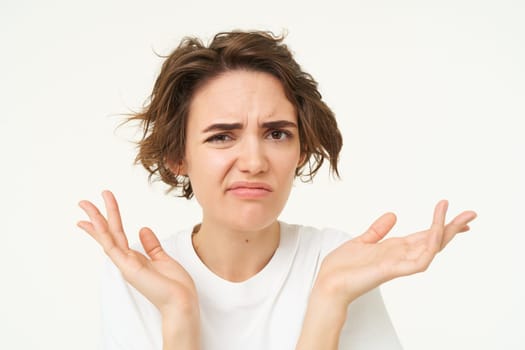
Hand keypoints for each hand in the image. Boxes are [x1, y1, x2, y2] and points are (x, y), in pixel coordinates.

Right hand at [77, 190, 198, 325]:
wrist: (182, 302)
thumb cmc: (175, 286)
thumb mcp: (163, 259)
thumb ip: (151, 245)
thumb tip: (143, 229)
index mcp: (135, 259)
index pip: (116, 237)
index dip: (105, 223)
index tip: (94, 214)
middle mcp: (127, 261)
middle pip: (108, 234)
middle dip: (96, 217)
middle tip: (82, 202)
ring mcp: (126, 265)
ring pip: (107, 237)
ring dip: (96, 220)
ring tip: (85, 204)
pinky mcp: (129, 268)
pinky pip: (113, 247)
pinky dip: (104, 234)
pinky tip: (98, 221)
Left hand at [313, 200, 476, 306]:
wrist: (328, 283)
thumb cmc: (342, 267)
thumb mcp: (362, 241)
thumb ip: (378, 230)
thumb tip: (393, 215)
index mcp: (394, 249)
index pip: (424, 236)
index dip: (440, 225)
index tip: (455, 214)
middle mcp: (401, 256)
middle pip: (433, 240)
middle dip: (452, 227)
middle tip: (472, 213)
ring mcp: (399, 264)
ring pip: (431, 248)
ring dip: (445, 232)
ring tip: (457, 217)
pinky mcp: (393, 270)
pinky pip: (419, 261)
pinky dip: (430, 247)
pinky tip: (436, 232)